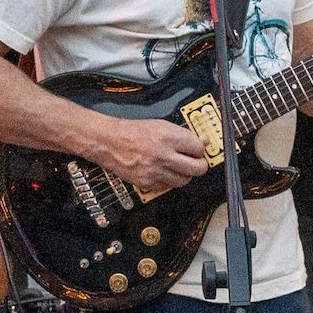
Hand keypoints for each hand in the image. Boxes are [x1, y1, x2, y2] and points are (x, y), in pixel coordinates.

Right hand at [99, 115, 218, 197]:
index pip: (198, 149)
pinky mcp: (147, 183)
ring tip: (177, 167)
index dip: (200, 150)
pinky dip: (168, 181)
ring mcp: (155, 171)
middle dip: (199, 166)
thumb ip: (183, 135)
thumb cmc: (134, 132)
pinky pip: (167, 187)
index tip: (197, 150)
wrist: (110, 142)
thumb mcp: (161, 126)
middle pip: (197, 168)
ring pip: (184, 180)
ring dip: (184, 174)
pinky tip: (164, 172)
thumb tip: (202, 142)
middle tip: (196, 163)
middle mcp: (163, 155)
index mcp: (168, 137)